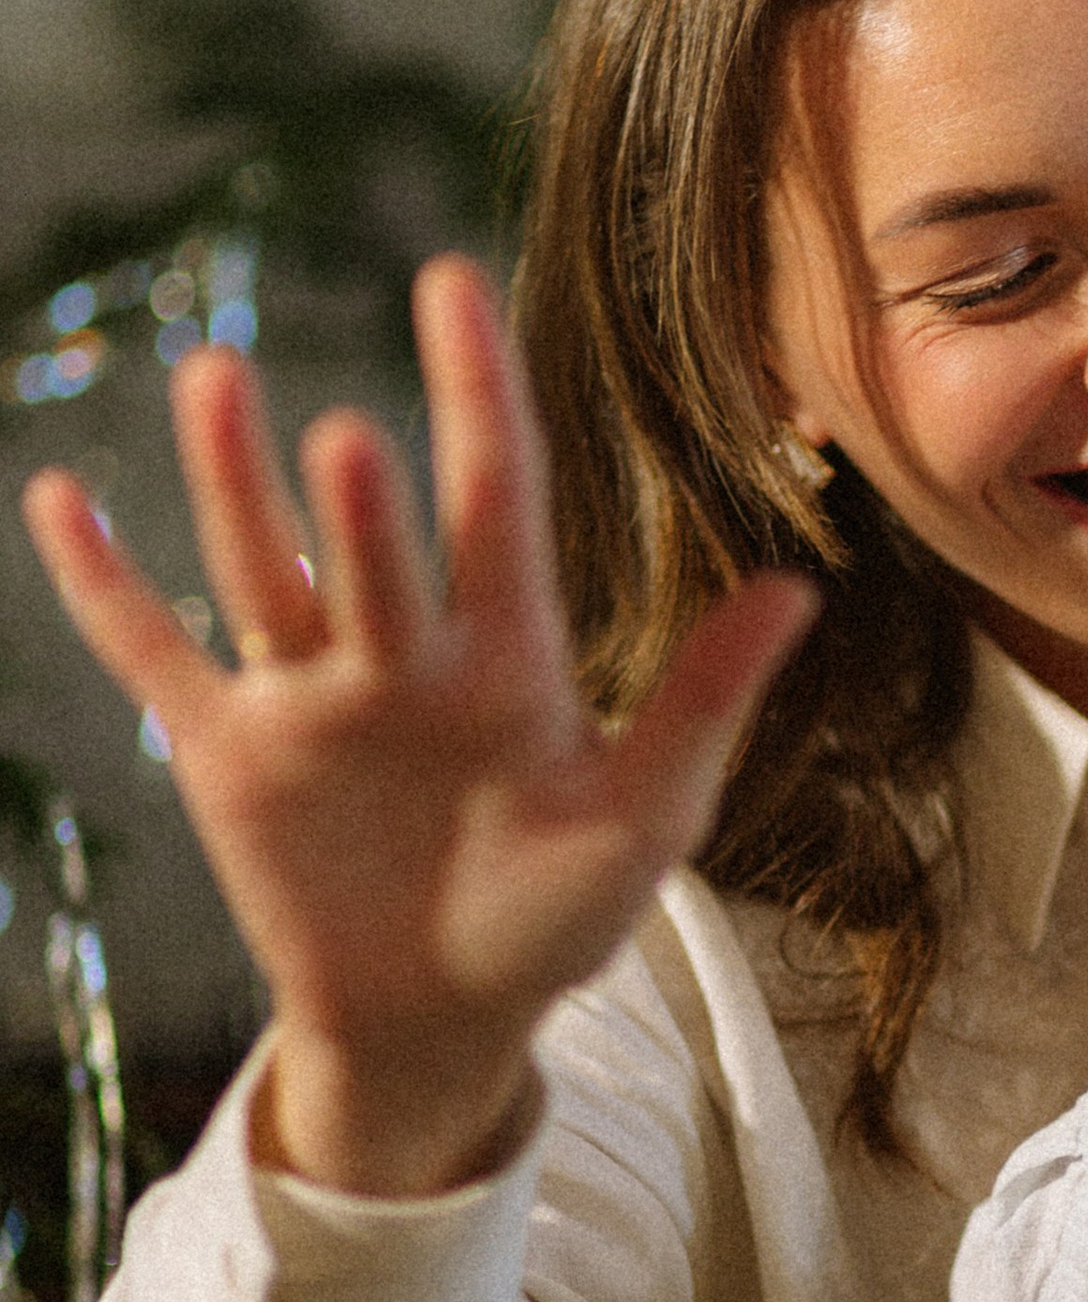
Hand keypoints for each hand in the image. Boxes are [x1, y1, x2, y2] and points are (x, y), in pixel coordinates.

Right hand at [22, 254, 814, 1195]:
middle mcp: (403, 653)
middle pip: (373, 545)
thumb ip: (705, 702)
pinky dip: (105, 585)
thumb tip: (800, 589)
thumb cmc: (559, 919)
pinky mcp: (230, 752)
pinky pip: (156, 653)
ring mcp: (311, 695)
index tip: (454, 283)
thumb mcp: (646, 816)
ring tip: (215, 378)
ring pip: (261, 565)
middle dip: (357, 502)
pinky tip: (63, 498)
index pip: (495, 499)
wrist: (448, 1018)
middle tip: (352, 440)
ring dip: (234, 484)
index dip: (480, 397)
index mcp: (509, 657)